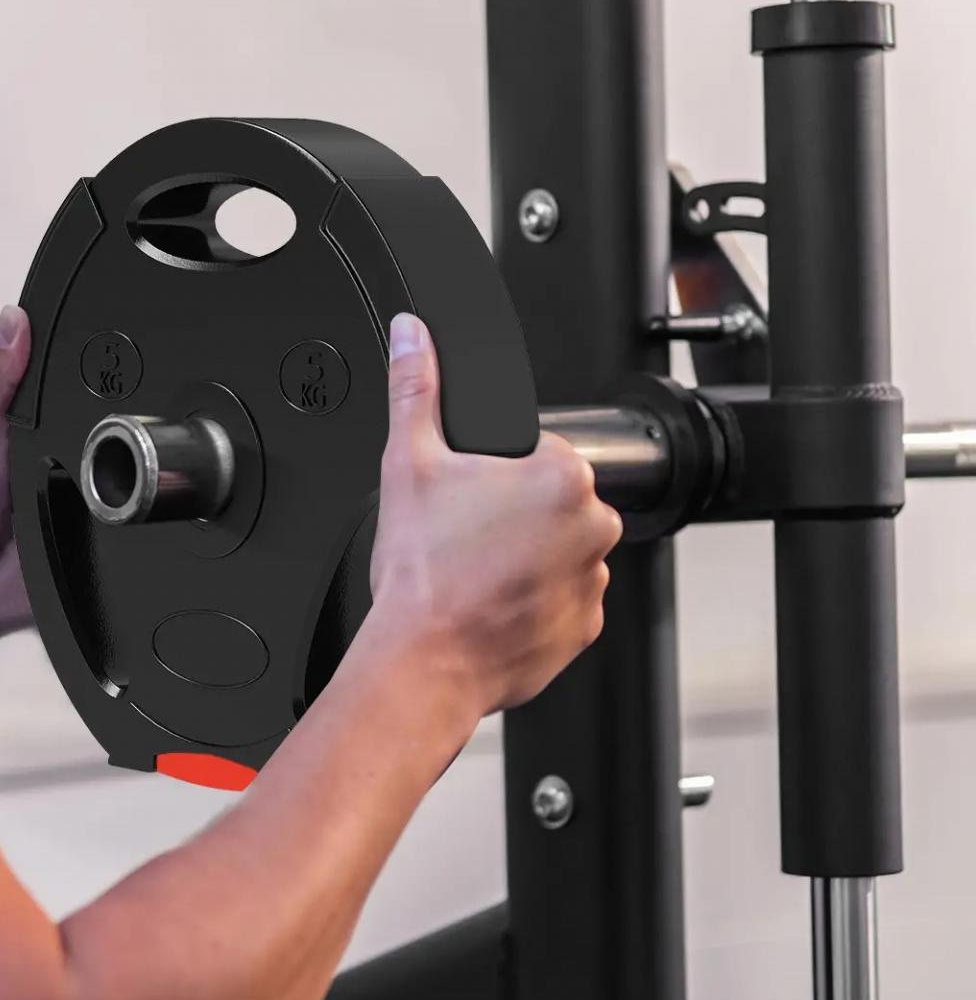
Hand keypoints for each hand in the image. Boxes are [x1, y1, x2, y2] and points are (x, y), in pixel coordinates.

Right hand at [364, 312, 620, 719]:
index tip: (462, 504)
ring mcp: (593, 580)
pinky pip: (558, 601)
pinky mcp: (584, 627)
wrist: (423, 663)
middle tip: (461, 542)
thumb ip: (415, 389)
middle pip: (547, 504)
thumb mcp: (407, 465)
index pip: (533, 455)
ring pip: (554, 552)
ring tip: (471, 577)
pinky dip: (528, 602)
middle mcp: (593, 525)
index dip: (489, 477)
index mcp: (560, 474)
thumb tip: (412, 336)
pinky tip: (487, 606)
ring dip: (521, 561)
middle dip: (508, 517)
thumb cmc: (422, 576)